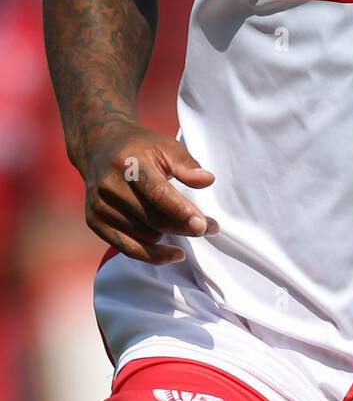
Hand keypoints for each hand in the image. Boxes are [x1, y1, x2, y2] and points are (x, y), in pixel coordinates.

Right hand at [83, 121, 217, 265]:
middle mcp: (110, 186)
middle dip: (185, 227)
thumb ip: (186, 164)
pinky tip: (173, 254)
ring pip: (145, 235)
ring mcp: (100, 206)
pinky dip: (152, 255)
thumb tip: (207, 180)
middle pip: (154, 219)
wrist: (100, 148)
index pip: (158, 193)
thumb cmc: (140, 148)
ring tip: (190, 229)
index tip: (203, 225)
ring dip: (171, 237)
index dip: (181, 211)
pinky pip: (128, 248)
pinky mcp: (95, 221)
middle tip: (210, 228)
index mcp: (129, 163)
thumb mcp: (166, 146)